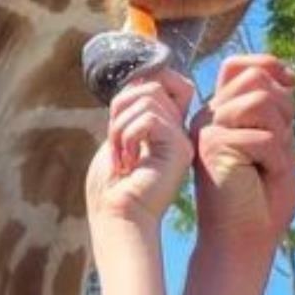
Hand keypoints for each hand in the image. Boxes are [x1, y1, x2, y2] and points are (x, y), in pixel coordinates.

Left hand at [87, 67, 194, 228]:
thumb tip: (139, 77)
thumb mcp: (117, 135)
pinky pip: (149, 118)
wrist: (117, 216)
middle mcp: (179, 130)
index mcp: (165, 126)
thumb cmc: (111, 185)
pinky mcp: (180, 148)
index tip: (117, 116)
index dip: (139, 84)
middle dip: (120, 108)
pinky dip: (128, 135)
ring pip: (148, 98)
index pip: (165, 80)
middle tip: (115, 143)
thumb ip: (130, 107)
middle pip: (152, 85)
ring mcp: (182, 139)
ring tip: (120, 156)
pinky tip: (128, 162)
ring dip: (120, 126)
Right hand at [193, 52, 294, 252]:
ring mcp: (207, 128)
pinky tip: (261, 177)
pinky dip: (276, 159)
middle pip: (256, 78)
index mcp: (221, 112)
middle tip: (278, 146)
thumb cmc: (264, 196)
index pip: (240, 66)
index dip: (269, 68)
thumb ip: (275, 105)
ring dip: (280, 135)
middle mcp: (209, 115)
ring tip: (268, 164)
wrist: (246, 238)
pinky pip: (264, 136)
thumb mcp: (278, 140)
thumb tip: (286, 73)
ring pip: (261, 99)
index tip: (288, 96)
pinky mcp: (212, 145)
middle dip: (283, 108)